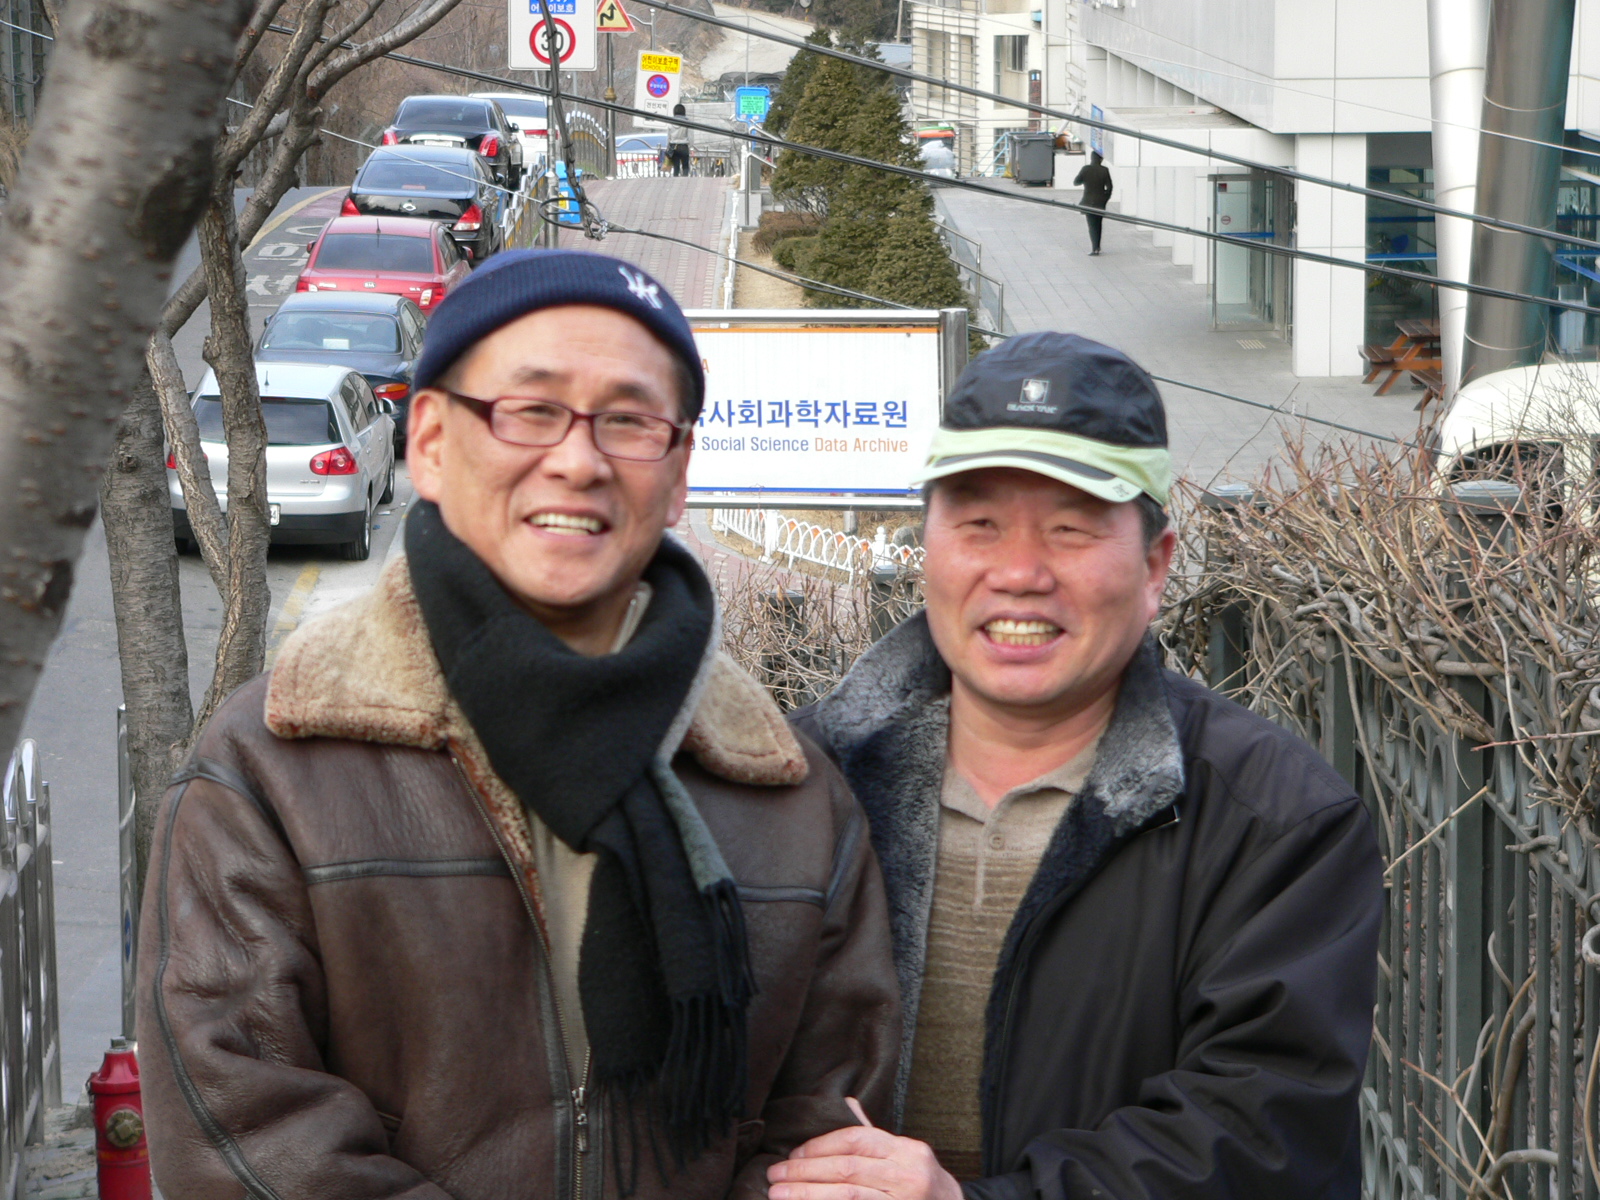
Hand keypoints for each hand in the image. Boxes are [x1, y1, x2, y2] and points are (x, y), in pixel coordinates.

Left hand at [766, 1120, 961, 1199]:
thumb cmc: (921, 1184)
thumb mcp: (905, 1155)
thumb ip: (874, 1134)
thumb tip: (846, 1104)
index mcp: (907, 1150)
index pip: (856, 1139)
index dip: (820, 1146)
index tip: (792, 1153)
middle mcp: (908, 1175)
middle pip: (848, 1169)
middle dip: (806, 1171)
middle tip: (775, 1174)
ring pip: (848, 1196)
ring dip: (808, 1194)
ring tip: (780, 1194)